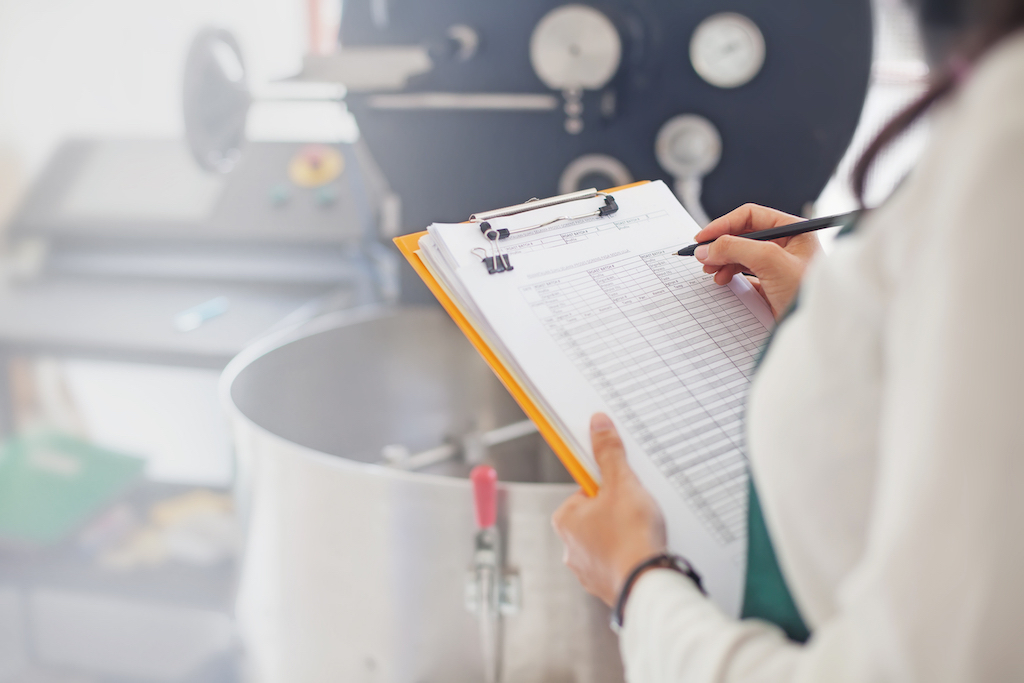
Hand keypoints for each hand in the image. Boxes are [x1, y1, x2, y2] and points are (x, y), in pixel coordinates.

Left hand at [552, 413, 666, 605]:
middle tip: (637, 511)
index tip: (624, 487)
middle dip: (618, 511)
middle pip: (597, 515)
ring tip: (643, 533)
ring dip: (624, 534)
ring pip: (607, 539)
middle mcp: (570, 547)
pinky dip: (629, 556)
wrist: (648, 584)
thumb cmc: (631, 536)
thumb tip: (598, 425)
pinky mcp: (605, 585)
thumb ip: (609, 453)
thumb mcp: (622, 484)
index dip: (609, 486)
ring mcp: (587, 569)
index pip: (585, 490)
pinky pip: (617, 562)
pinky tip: (643, 552)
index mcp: (565, 520)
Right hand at [693, 203, 821, 317]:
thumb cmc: (806, 292)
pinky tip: (724, 281)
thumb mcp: (770, 261)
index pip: (750, 216)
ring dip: (723, 260)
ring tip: (711, 271)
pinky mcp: (772, 285)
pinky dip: (730, 275)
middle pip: (743, 235)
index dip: (723, 224)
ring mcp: (779, 265)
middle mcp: (787, 244)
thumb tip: (707, 248)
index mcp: (792, 230)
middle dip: (721, 245)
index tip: (702, 238)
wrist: (815, 330)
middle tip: (703, 257)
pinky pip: (745, 273)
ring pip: (741, 254)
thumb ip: (736, 248)